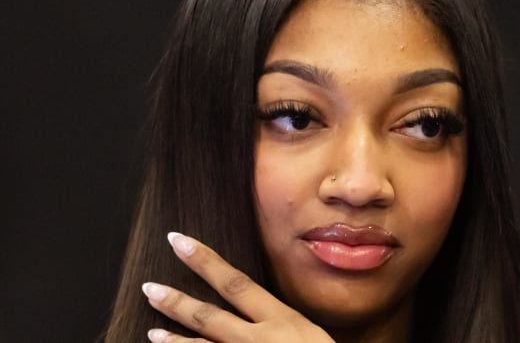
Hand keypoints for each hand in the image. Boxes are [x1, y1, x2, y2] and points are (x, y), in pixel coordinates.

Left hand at [141, 232, 334, 342]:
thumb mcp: (312, 335)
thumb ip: (287, 325)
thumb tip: (267, 315)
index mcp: (282, 320)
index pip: (236, 284)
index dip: (205, 261)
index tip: (180, 242)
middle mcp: (260, 339)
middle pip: (210, 316)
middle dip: (178, 301)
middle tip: (150, 287)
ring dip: (175, 340)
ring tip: (152, 333)